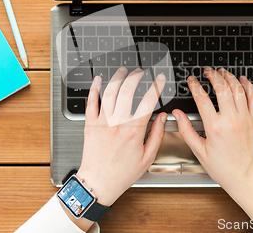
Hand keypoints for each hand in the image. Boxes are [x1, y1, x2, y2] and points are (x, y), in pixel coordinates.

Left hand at [76, 67, 166, 206]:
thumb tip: (163, 117)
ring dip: (117, 77)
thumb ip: (157, 134)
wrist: (98, 183)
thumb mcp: (147, 157)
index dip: (157, 86)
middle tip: (141, 72)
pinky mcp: (89, 124)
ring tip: (123, 70)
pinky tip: (98, 80)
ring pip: (109, 92)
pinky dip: (94, 88)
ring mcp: (102, 122)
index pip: (149, 100)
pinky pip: (91, 102)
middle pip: (127, 90)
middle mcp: (117, 123)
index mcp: (134, 130)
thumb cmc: (122, 173)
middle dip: (136, 76)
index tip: (161, 79)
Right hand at [173, 67, 252, 194]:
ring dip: (229, 77)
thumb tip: (177, 115)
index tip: (191, 80)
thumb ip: (186, 130)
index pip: (202, 98)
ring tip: (222, 72)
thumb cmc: (224, 168)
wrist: (247, 178)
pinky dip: (247, 86)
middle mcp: (231, 120)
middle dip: (212, 75)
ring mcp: (245, 119)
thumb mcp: (199, 151)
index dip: (194, 85)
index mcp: (215, 127)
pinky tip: (242, 80)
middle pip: (221, 88)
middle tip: (207, 72)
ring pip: (238, 89)